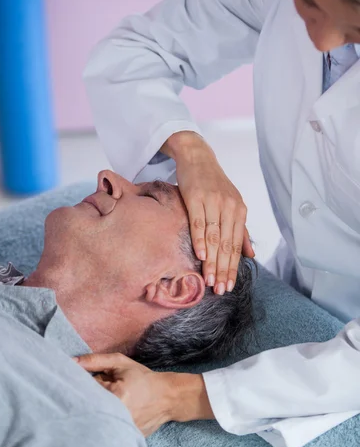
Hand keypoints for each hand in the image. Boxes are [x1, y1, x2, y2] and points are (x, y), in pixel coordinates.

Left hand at [75, 353, 213, 435]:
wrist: (167, 398)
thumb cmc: (142, 378)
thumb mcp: (120, 363)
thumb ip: (95, 361)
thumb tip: (70, 361)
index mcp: (115, 394)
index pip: (84, 389)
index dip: (82, 383)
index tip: (90, 383)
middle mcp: (117, 415)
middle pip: (86, 407)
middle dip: (85, 399)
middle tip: (99, 393)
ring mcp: (121, 430)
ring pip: (92, 420)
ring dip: (92, 412)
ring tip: (108, 405)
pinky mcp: (123, 439)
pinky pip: (103, 430)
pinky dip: (101, 424)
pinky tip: (108, 417)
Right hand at [161, 132, 253, 293]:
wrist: (197, 156)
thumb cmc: (213, 183)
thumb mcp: (231, 205)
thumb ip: (240, 231)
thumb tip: (251, 255)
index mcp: (239, 210)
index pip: (236, 245)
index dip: (232, 267)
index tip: (229, 286)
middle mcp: (229, 206)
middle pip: (227, 244)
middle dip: (224, 269)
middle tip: (220, 290)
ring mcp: (213, 202)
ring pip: (214, 237)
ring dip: (212, 261)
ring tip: (210, 280)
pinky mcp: (196, 197)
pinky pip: (198, 222)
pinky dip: (200, 240)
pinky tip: (201, 256)